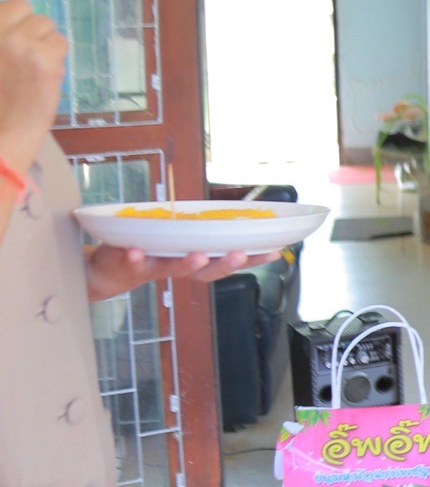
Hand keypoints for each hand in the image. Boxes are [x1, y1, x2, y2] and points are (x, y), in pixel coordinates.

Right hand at [0, 0, 67, 170]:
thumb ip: (2, 41)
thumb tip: (14, 26)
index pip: (9, 5)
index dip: (13, 20)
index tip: (14, 37)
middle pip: (24, 7)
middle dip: (28, 26)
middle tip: (26, 51)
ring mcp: (19, 43)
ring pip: (45, 24)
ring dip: (43, 41)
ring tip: (32, 66)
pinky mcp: (44, 58)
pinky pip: (60, 41)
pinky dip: (55, 56)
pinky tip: (44, 74)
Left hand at [86, 246, 278, 302]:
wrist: (100, 273)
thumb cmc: (143, 253)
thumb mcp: (172, 241)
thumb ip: (195, 232)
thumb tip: (228, 213)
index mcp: (190, 260)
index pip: (224, 261)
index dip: (250, 259)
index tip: (273, 252)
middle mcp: (174, 267)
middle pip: (203, 272)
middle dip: (222, 264)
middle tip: (238, 255)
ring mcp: (150, 266)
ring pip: (171, 268)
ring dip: (185, 263)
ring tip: (196, 255)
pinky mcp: (124, 263)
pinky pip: (129, 261)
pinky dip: (134, 256)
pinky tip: (137, 249)